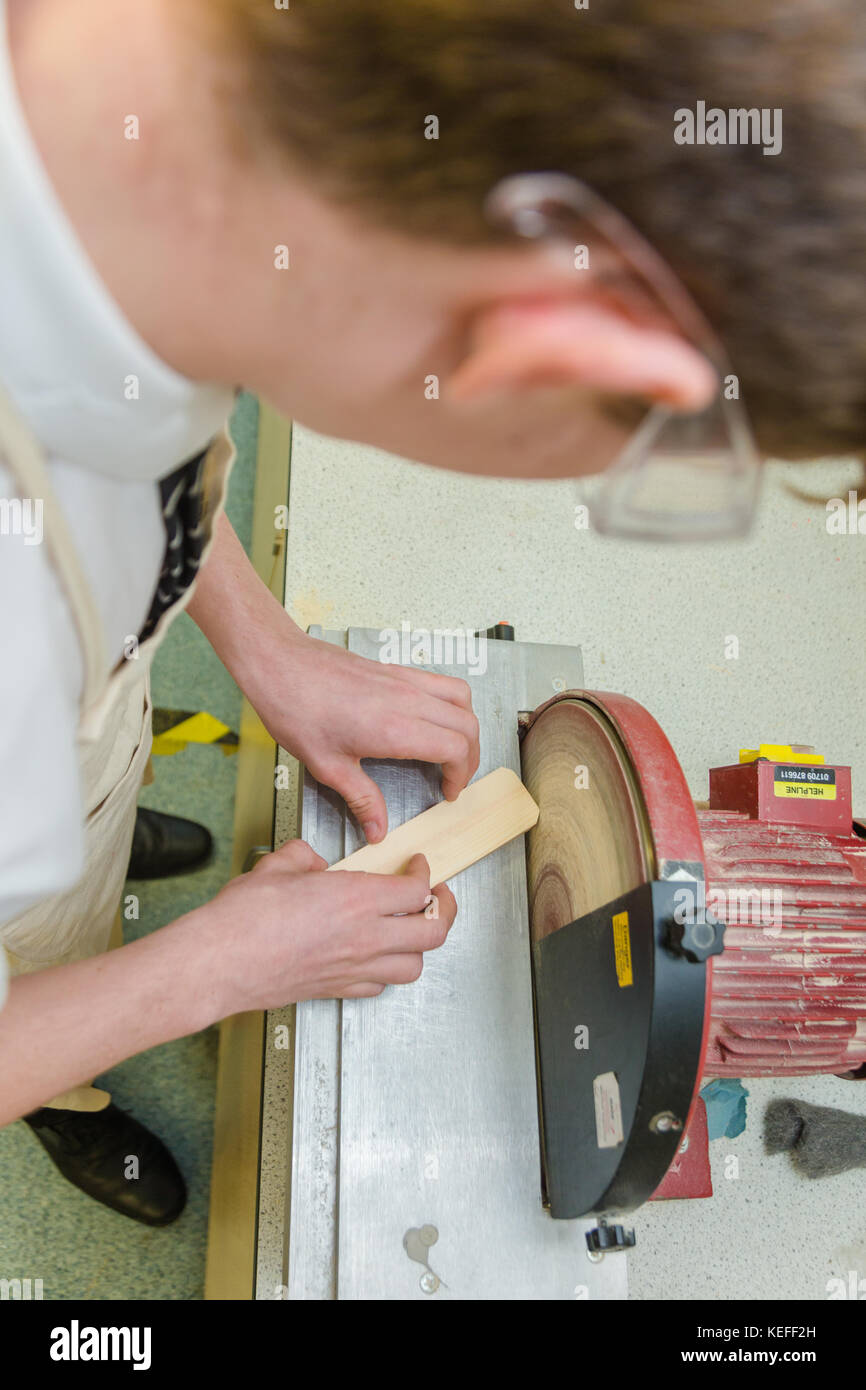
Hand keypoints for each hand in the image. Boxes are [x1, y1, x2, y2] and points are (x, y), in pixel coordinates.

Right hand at [206, 840, 456, 1009]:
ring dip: (419, 946)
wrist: (218, 963)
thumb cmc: (242, 920)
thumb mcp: (278, 865)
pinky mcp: (336, 990)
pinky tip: (376, 957)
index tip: (419, 866)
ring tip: (412, 930)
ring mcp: (353, 968)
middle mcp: (364, 937)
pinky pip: (379, 986)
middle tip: (436, 898)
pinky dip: (387, 972)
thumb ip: (305, 857)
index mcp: (356, 899)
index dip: (425, 874)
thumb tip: (313, 862)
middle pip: (433, 932)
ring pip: (414, 966)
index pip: (417, 889)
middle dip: (443, 912)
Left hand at [252, 633, 480, 842]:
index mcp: (395, 729)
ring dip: (466, 725)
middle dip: (471, 756)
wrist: (280, 664)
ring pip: (461, 698)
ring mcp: (404, 681)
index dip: (461, 775)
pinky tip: (432, 719)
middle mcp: (407, 701)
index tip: (448, 791)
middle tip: (456, 777)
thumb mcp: (327, 766)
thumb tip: (378, 828)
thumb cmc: (296, 708)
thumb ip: (361, 799)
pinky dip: (451, 702)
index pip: (456, 749)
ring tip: (455, 747)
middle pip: (467, 725)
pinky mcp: (395, 670)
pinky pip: (440, 681)